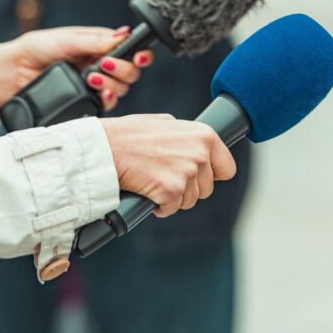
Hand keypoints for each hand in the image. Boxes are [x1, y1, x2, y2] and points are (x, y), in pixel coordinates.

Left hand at [0, 26, 154, 122]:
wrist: (10, 74)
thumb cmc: (34, 50)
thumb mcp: (66, 39)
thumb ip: (95, 40)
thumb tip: (123, 35)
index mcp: (99, 46)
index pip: (129, 50)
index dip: (139, 54)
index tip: (139, 56)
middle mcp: (100, 65)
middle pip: (131, 72)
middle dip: (123, 69)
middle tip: (102, 65)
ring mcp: (94, 85)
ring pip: (122, 89)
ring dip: (111, 83)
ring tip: (90, 77)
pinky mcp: (86, 102)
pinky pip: (107, 105)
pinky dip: (106, 99)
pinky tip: (96, 93)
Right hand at [101, 115, 236, 216]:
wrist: (104, 148)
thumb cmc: (128, 134)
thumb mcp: (164, 123)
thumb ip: (186, 136)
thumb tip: (197, 145)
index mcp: (204, 135)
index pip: (227, 168)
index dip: (211, 176)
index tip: (198, 177)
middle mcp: (201, 153)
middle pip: (206, 189)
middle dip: (187, 188)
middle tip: (163, 177)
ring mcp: (187, 173)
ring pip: (189, 201)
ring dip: (172, 197)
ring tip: (152, 181)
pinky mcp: (172, 191)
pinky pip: (171, 209)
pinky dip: (159, 206)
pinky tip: (147, 191)